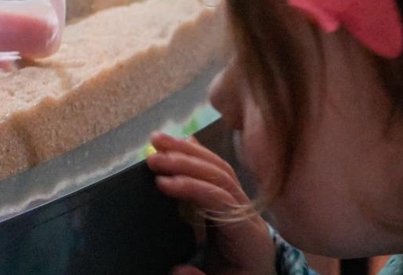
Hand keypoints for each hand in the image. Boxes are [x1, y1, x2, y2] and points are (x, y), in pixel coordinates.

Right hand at [147, 132, 274, 274]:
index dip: (193, 188)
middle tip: (153, 158)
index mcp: (249, 239)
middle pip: (222, 177)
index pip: (223, 201)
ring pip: (219, 168)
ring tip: (157, 141)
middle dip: (187, 162)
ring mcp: (243, 206)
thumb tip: (177, 270)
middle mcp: (249, 215)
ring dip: (188, 152)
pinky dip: (197, 155)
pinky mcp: (232, 202)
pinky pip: (217, 173)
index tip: (162, 183)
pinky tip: (181, 142)